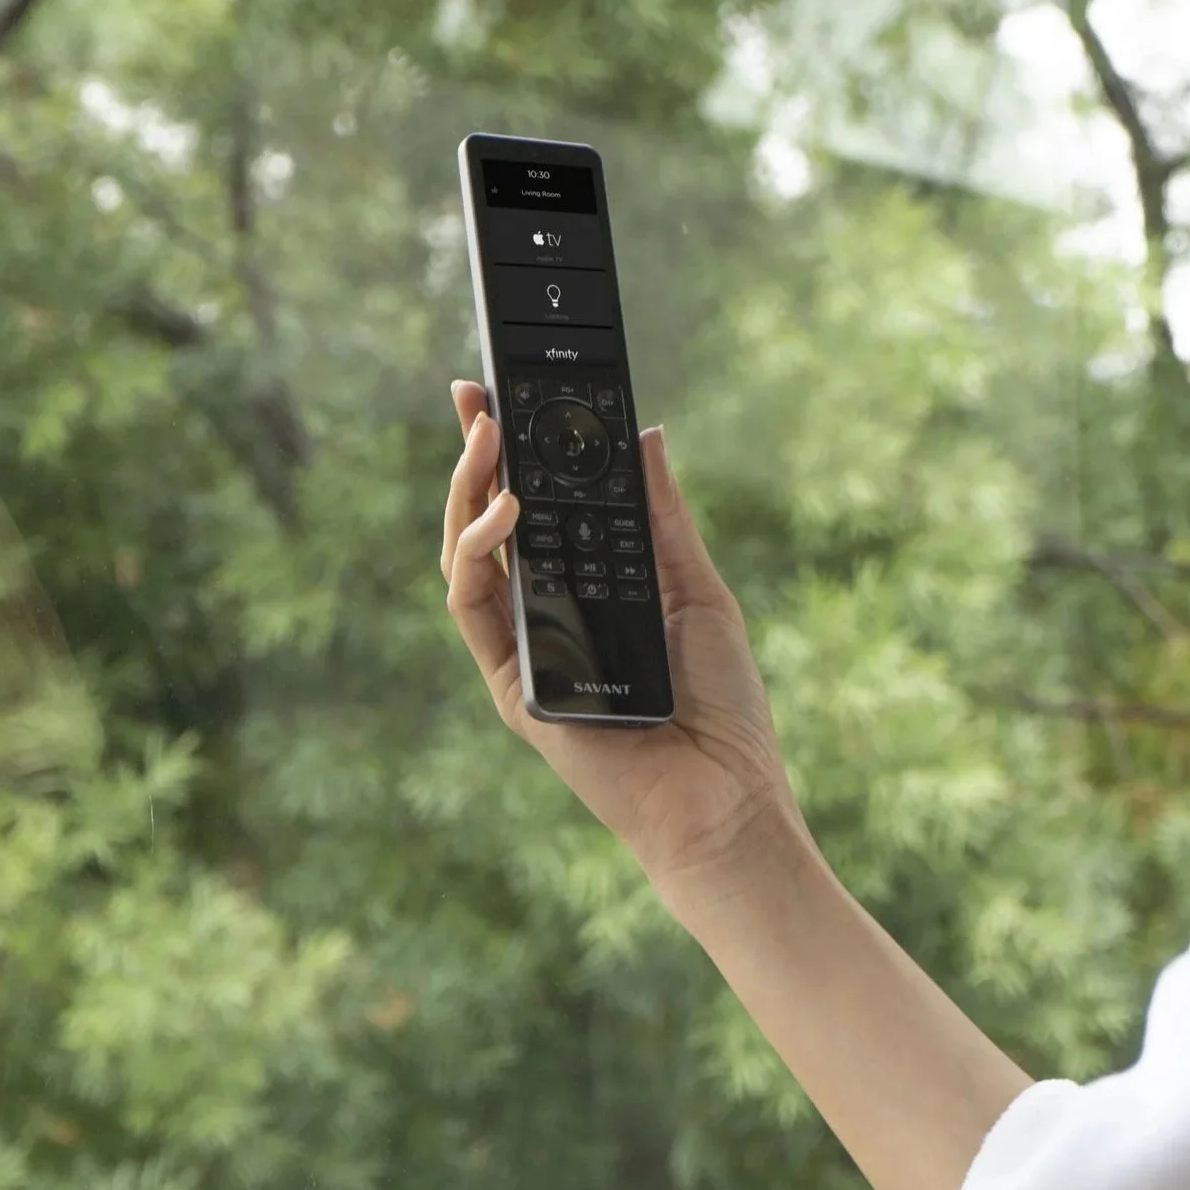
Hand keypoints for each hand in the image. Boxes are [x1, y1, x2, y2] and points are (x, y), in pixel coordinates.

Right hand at [442, 380, 808, 899]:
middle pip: (489, 523)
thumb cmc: (723, 707)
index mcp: (586, 591)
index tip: (502, 391)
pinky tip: (507, 509)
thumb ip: (664, 517)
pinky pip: (472, 607)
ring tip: (489, 436)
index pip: (535, 509)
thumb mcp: (698, 589)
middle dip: (474, 454)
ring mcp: (522, 651)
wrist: (725, 799)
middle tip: (476, 396)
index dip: (512, 451)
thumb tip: (647, 434)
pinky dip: (478, 552)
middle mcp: (544, 617)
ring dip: (467, 490)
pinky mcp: (510, 685)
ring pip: (464, 557)